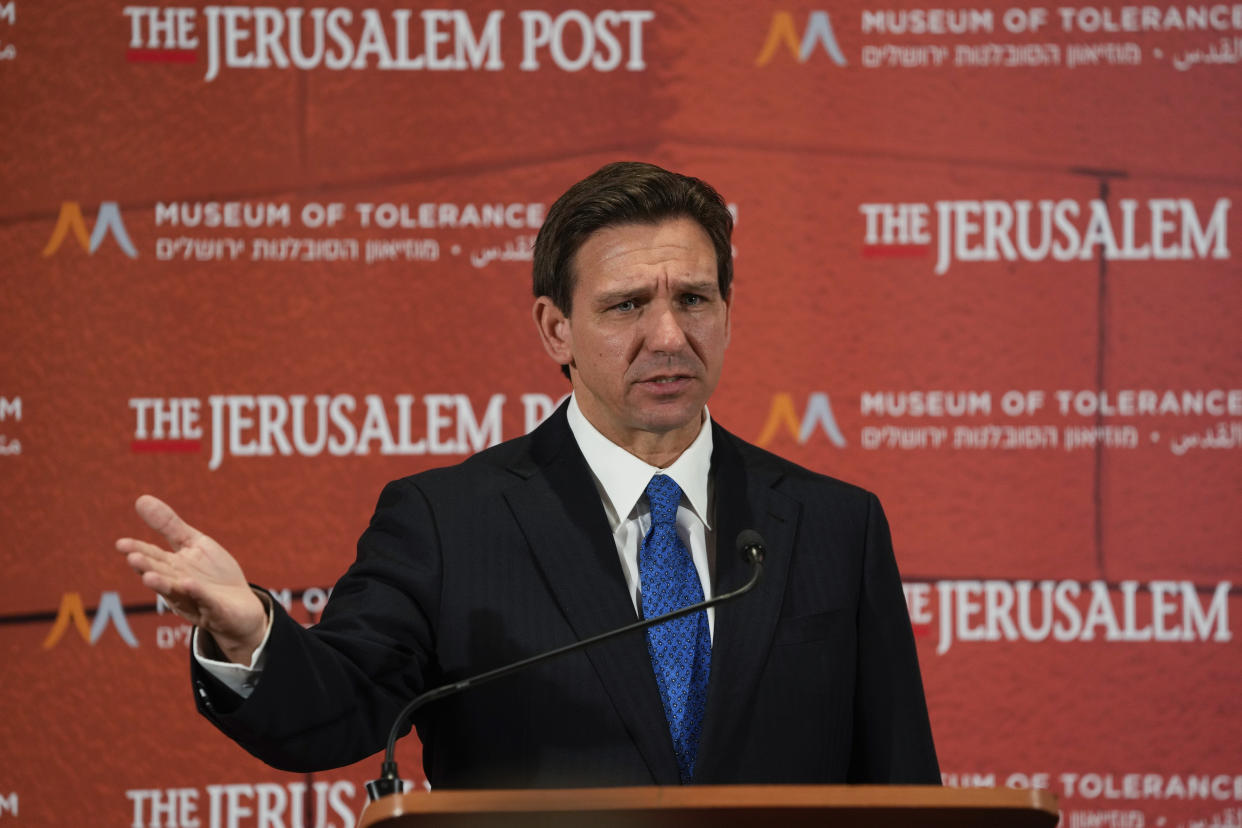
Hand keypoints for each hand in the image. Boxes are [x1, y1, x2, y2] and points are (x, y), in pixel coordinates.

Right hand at [117, 495, 267, 663]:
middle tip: (132, 557)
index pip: (153, 557)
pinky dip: (197, 593)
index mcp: (173, 568)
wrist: (242, 608)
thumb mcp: (194, 544)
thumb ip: (169, 525)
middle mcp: (178, 586)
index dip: (138, 551)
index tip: (121, 544)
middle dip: (147, 567)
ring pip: (176, 592)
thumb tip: (140, 499)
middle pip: (161, 575)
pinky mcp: (216, 611)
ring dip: (162, 585)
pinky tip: (188, 584)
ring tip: (148, 576)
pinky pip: (206, 601)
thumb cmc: (214, 575)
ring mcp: (195, 600)